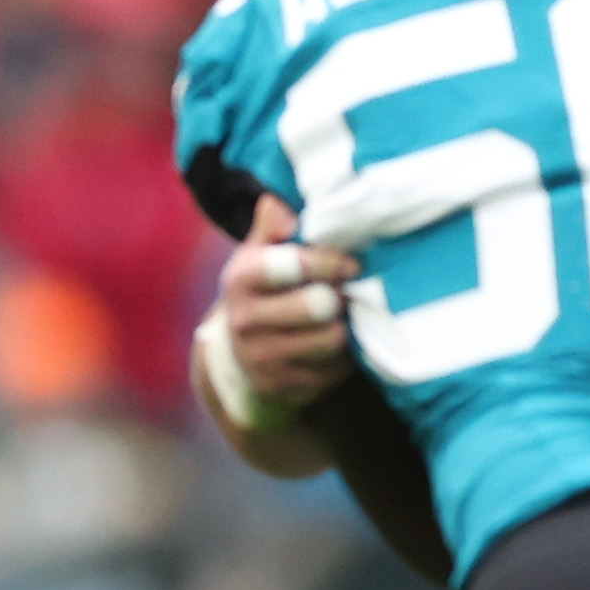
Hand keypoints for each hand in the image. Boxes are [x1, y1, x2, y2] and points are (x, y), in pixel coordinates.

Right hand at [211, 193, 364, 418]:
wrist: (239, 359)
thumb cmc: (264, 293)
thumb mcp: (259, 256)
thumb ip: (270, 227)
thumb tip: (275, 202)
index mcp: (240, 279)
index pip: (291, 264)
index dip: (329, 262)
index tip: (351, 265)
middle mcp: (244, 320)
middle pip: (317, 305)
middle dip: (339, 297)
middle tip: (345, 293)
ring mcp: (262, 358)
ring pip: (331, 339)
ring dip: (344, 327)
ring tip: (340, 318)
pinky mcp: (283, 387)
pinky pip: (334, 370)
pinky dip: (343, 358)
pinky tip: (334, 347)